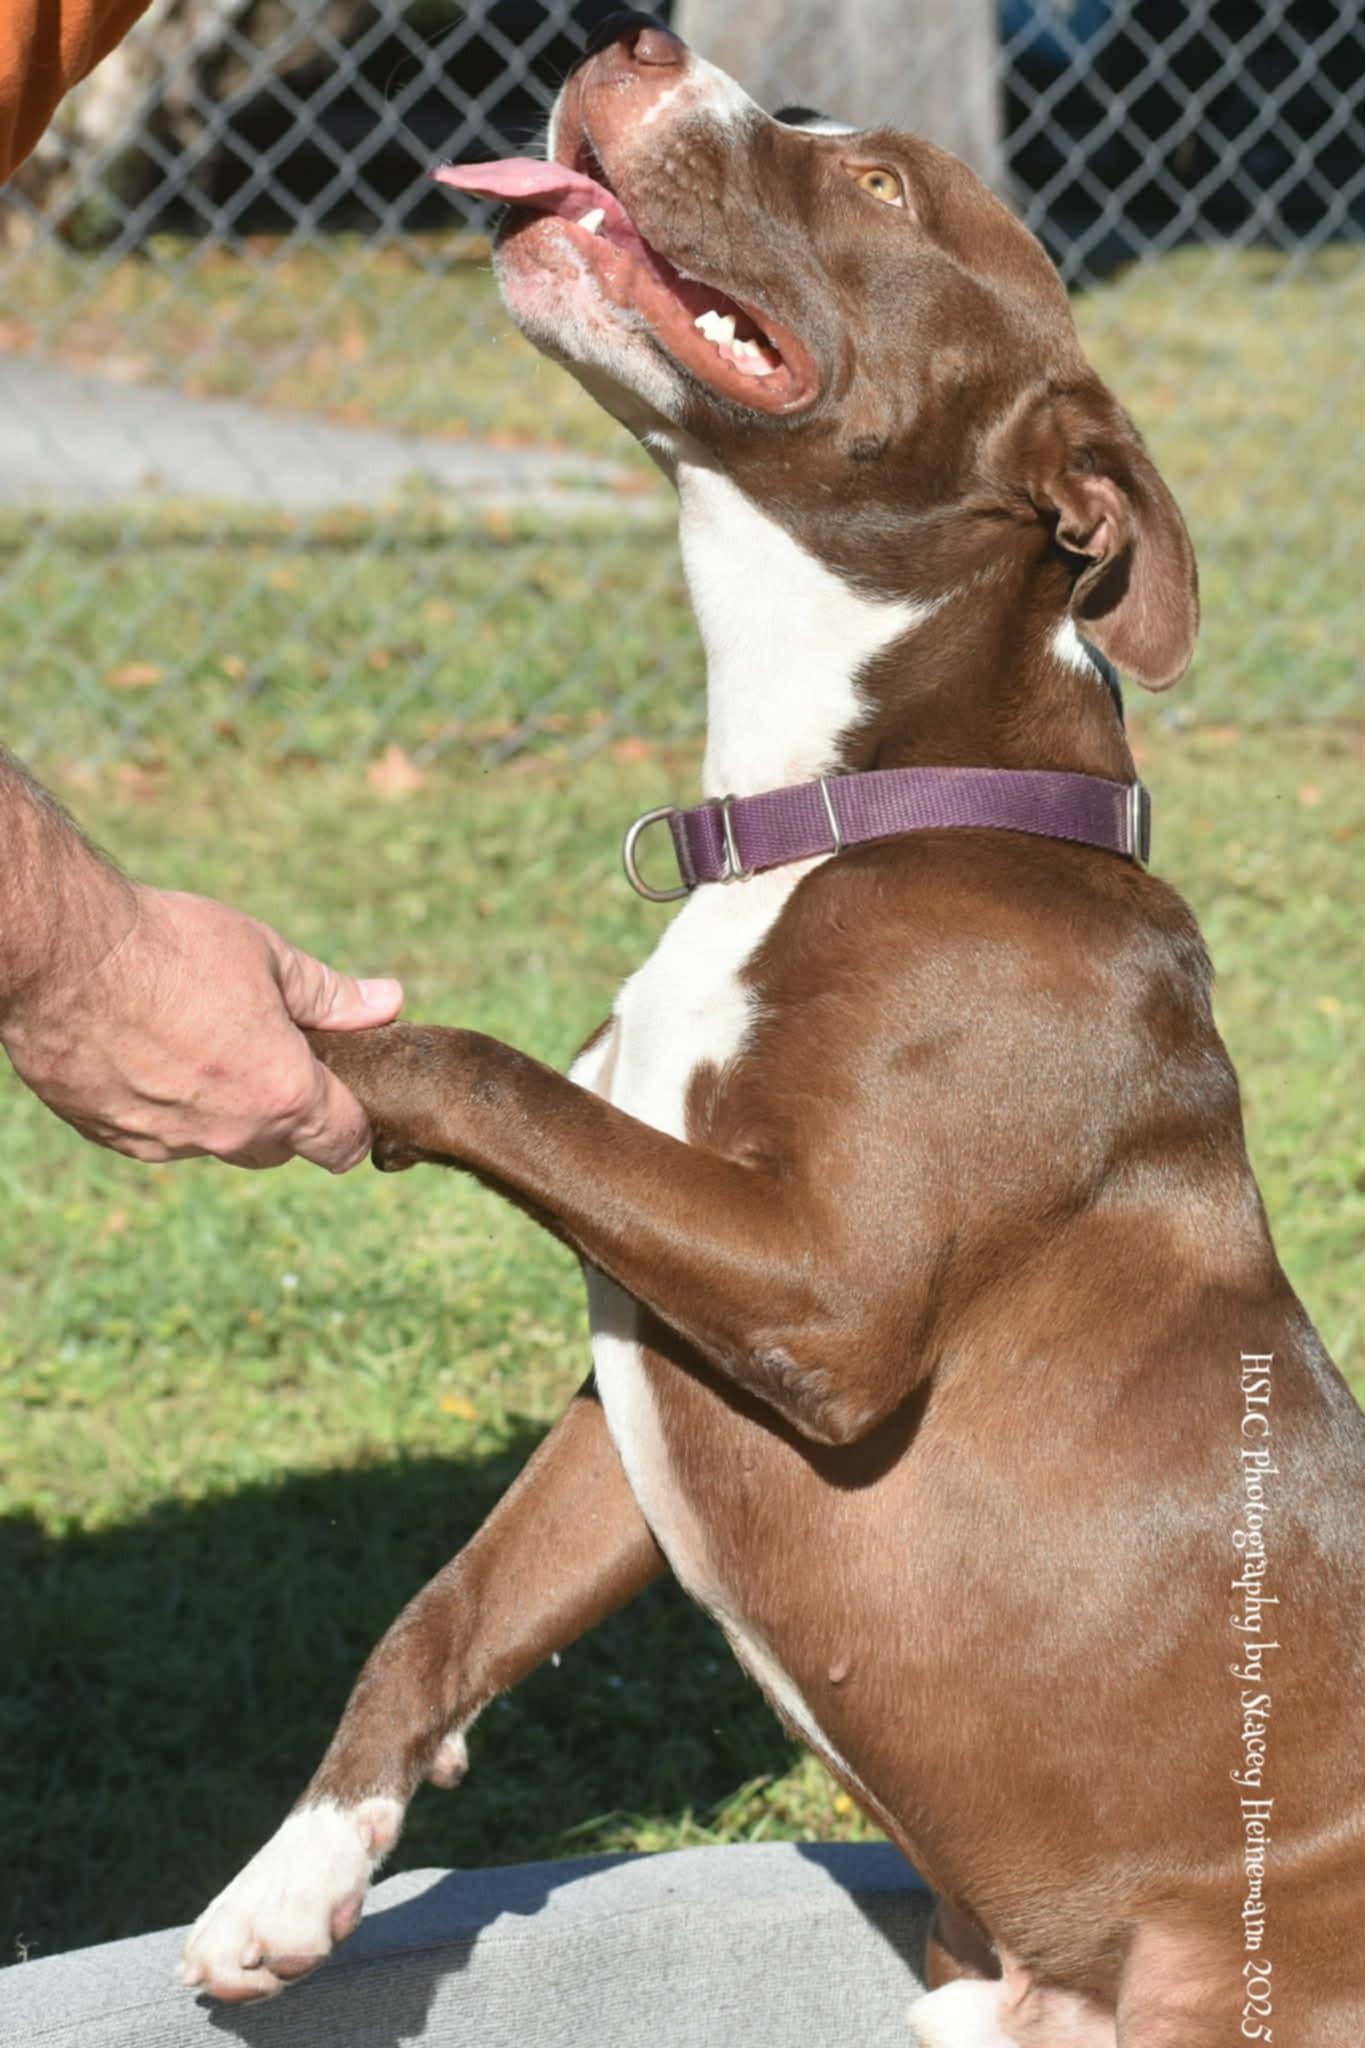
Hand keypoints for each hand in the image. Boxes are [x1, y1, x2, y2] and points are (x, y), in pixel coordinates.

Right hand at [1, 886, 402, 1169]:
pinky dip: (164, 1107)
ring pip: (216, 1141)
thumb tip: (389, 1002)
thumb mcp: (267, 958)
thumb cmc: (172, 947)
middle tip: (265, 1052)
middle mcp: (230, 1132)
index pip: (343, 1144)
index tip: (344, 1100)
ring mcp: (169, 1142)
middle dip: (284, 1111)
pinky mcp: (114, 1137)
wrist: (63, 956)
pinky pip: (158, 1135)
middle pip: (279, 1147)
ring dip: (220, 1108)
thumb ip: (331, 995)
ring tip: (197, 1039)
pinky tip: (147, 1052)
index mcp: (283, 1094)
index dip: (353, 1124)